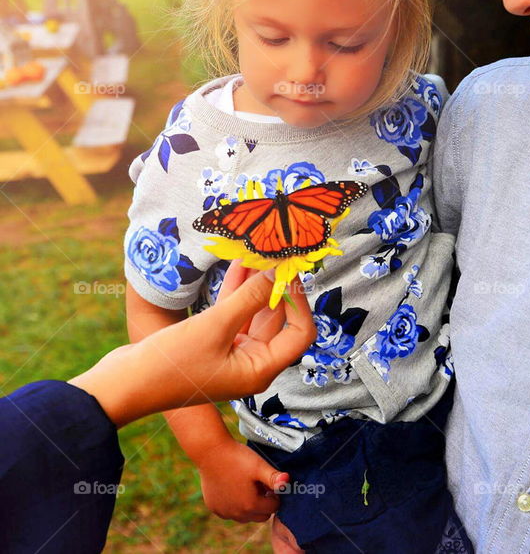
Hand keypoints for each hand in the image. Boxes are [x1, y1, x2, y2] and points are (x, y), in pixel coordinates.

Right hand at [71, 263, 315, 426]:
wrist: (121, 386)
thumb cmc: (169, 364)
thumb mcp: (214, 327)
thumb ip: (249, 298)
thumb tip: (278, 273)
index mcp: (260, 370)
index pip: (299, 334)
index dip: (298, 302)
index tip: (289, 272)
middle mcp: (251, 364)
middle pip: (277, 320)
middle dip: (277, 287)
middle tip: (278, 254)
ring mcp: (232, 354)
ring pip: (253, 313)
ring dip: (256, 284)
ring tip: (260, 251)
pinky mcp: (212, 343)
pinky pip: (233, 313)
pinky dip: (236, 290)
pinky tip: (239, 262)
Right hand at [197, 437, 289, 522]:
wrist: (211, 453)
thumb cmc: (238, 458)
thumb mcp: (259, 466)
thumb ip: (274, 477)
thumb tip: (287, 482)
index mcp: (250, 505)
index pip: (273, 508)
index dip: (275, 495)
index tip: (269, 483)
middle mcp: (236, 514)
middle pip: (260, 516)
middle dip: (263, 503)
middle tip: (259, 485)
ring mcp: (223, 512)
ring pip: (244, 516)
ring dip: (249, 506)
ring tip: (246, 485)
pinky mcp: (213, 508)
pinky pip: (230, 512)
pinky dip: (234, 505)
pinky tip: (233, 487)